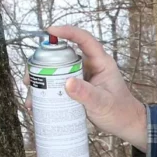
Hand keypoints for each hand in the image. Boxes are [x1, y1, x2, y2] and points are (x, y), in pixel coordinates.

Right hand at [24, 25, 148, 149]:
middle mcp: (89, 66)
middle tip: (31, 76)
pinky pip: (59, 84)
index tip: (50, 31)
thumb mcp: (103, 103)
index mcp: (101, 63)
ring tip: (31, 92)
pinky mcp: (76, 88)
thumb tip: (66, 83)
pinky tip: (37, 102)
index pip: (84, 39)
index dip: (68, 31)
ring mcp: (82, 77)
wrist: (125, 125)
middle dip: (44, 62)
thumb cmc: (120, 111)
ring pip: (58, 70)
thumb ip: (86, 94)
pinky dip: (47, 91)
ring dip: (42, 78)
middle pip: (64, 55)